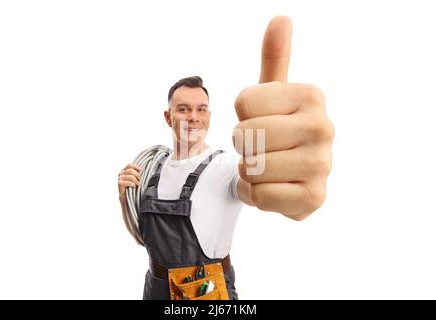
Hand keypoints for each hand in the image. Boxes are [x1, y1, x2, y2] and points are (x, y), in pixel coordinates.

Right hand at [118, 164, 141, 200]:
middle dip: (137, 175)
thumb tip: (141, 170)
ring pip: (130, 177)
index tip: (141, 170)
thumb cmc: (131, 187)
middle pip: (131, 170)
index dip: (136, 167)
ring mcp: (120, 178)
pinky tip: (134, 186)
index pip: (130, 165)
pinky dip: (132, 184)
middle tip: (140, 180)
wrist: (126, 197)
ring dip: (136, 181)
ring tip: (138, 184)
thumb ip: (135, 174)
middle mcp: (121, 173)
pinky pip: (127, 182)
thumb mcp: (134, 179)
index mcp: (124, 171)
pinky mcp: (119, 184)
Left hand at [233, 16, 333, 219]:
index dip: (242, 116)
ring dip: (247, 172)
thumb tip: (280, 20)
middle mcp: (324, 127)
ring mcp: (322, 165)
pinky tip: (271, 188)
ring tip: (267, 168)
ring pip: (251, 167)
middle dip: (243, 145)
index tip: (261, 120)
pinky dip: (253, 195)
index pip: (243, 104)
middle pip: (245, 135)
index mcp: (312, 96)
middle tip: (261, 147)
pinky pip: (259, 196)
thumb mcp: (272, 93)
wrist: (290, 173)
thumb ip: (274, 59)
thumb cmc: (276, 127)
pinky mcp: (314, 197)